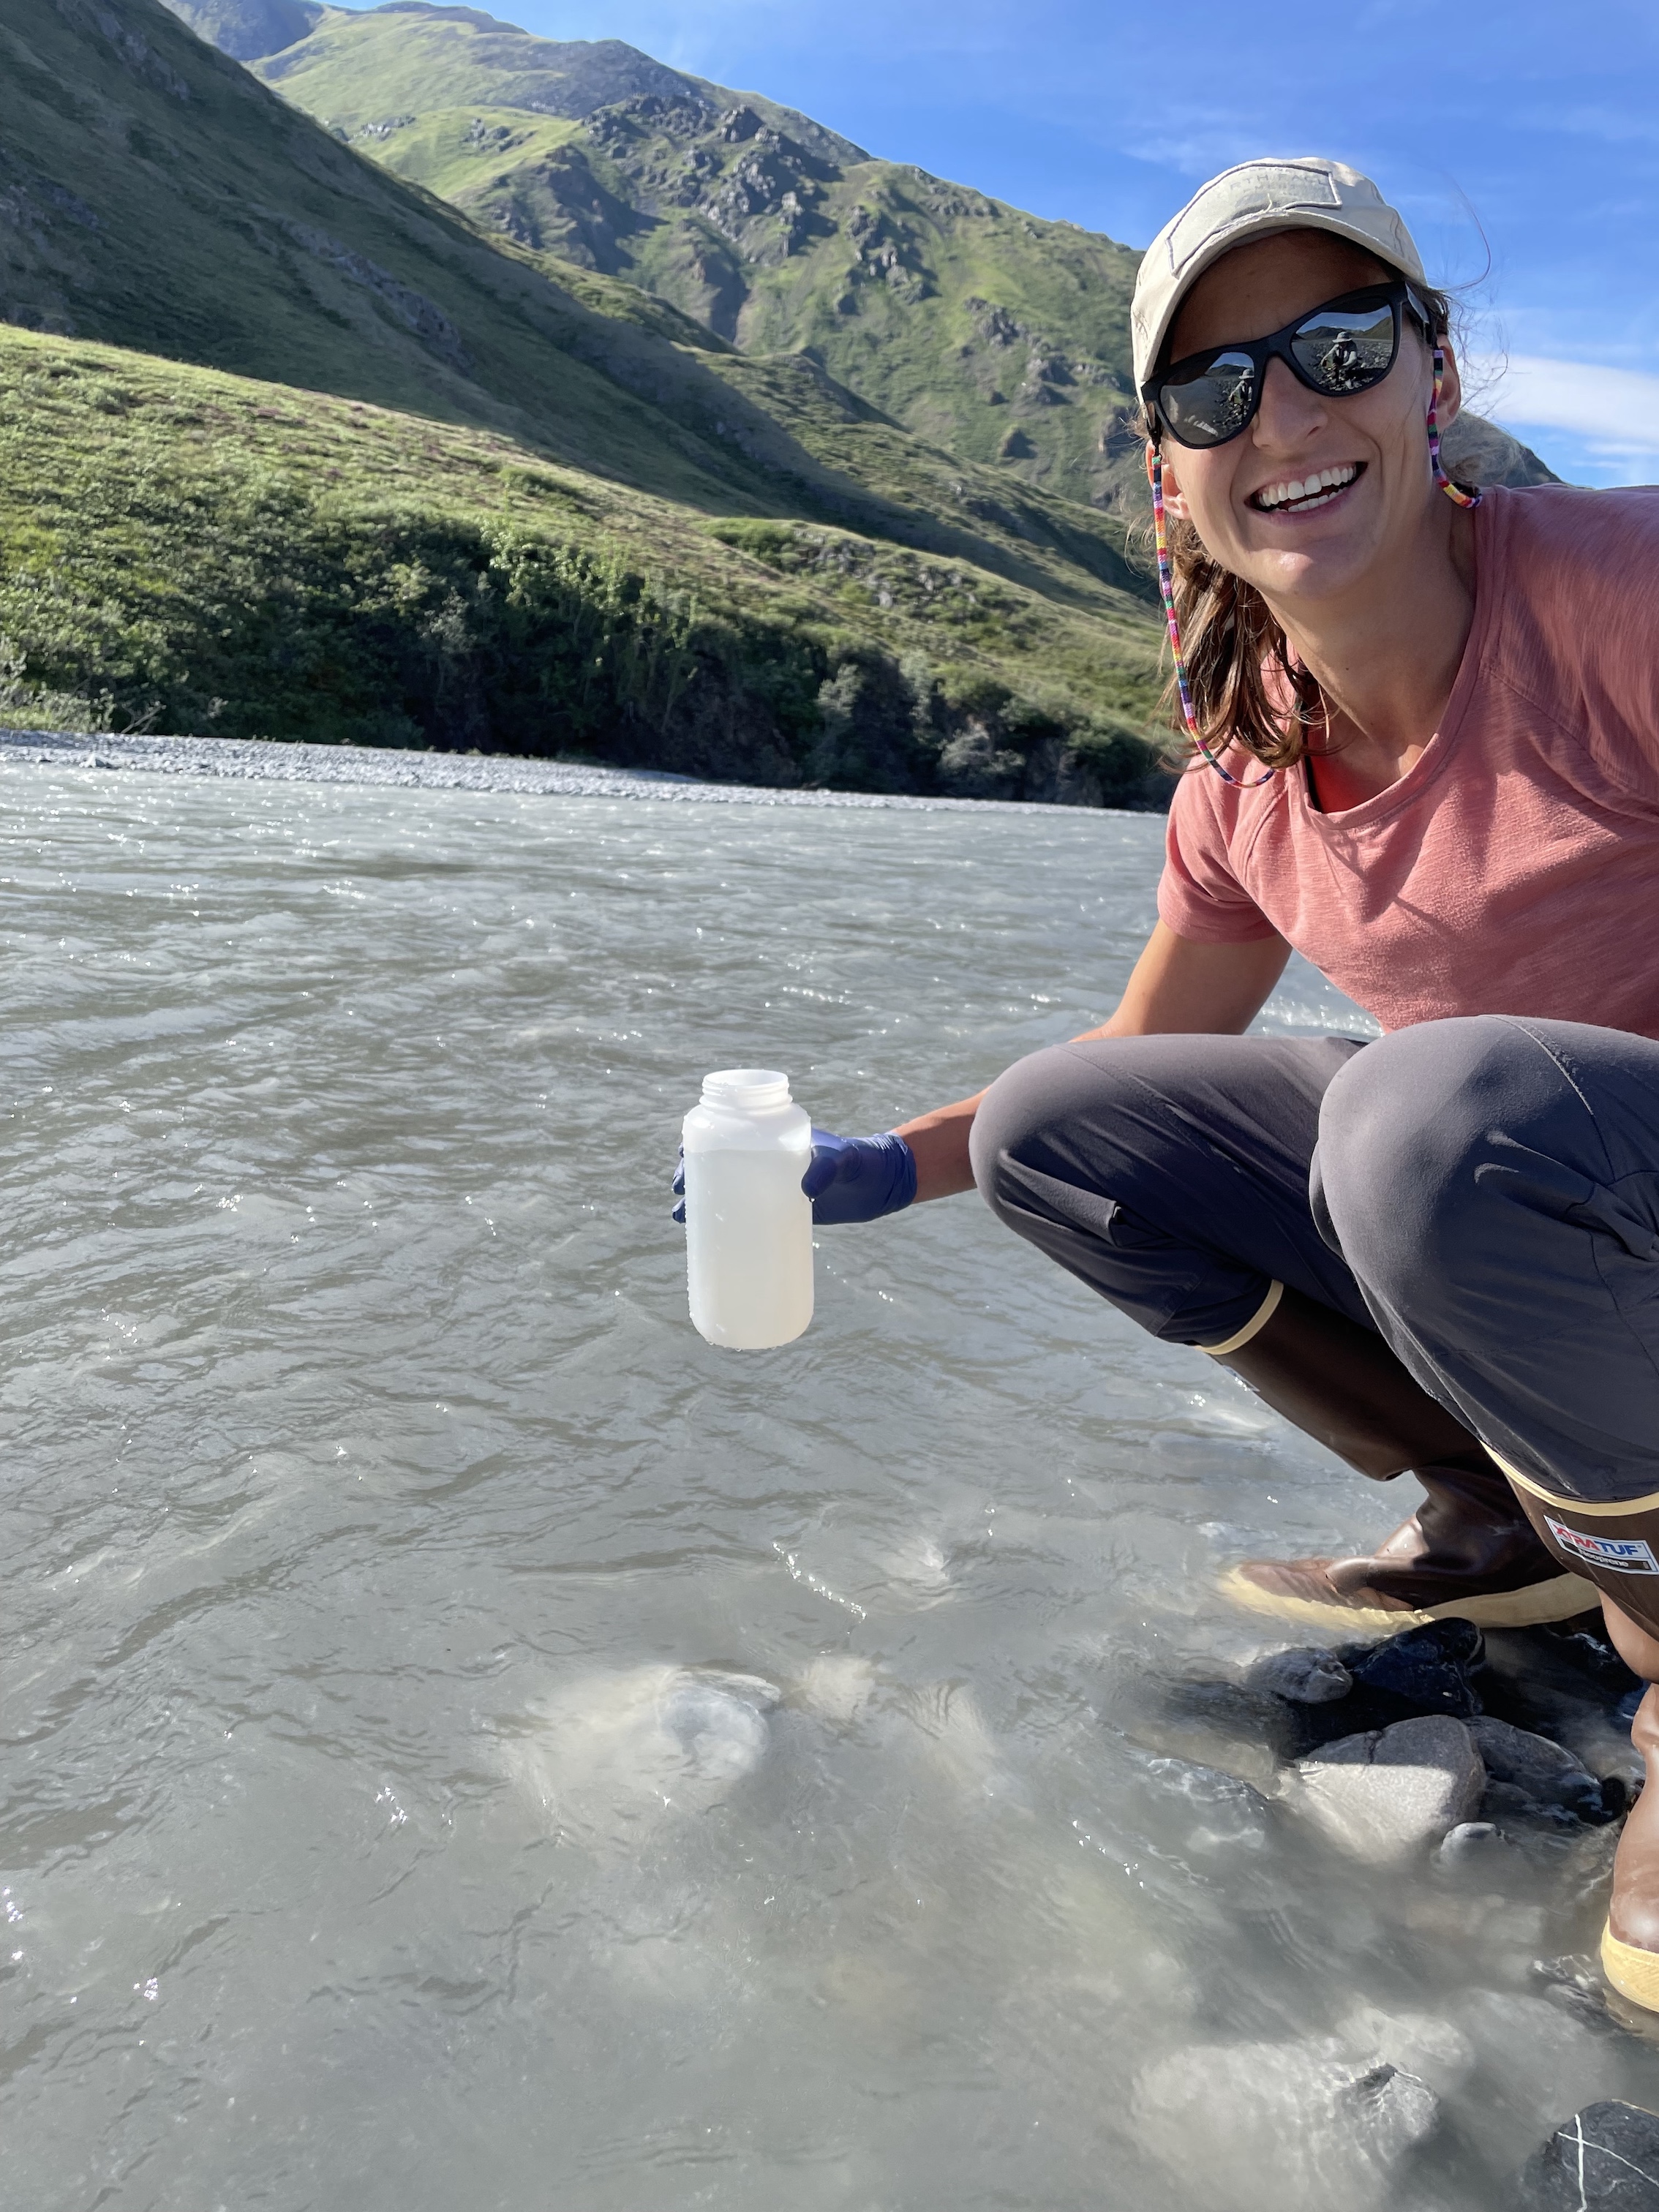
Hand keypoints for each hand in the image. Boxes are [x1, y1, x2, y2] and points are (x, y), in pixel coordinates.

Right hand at [672, 1132, 917, 1224]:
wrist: (878, 1186)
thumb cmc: (859, 1162)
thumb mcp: (843, 1159)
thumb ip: (829, 1166)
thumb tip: (806, 1187)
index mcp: (771, 1137)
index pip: (726, 1131)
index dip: (699, 1141)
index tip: (683, 1156)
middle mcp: (765, 1160)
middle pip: (716, 1162)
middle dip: (691, 1174)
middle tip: (680, 1192)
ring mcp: (769, 1187)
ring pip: (724, 1190)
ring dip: (700, 1200)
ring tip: (682, 1217)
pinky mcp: (778, 1211)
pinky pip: (743, 1214)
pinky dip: (723, 1223)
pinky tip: (706, 1239)